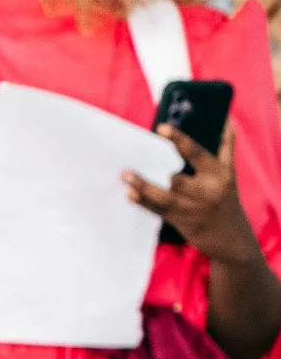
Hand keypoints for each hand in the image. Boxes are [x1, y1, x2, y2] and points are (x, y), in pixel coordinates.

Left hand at [126, 123, 260, 266]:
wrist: (233, 240)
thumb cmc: (226, 199)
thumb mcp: (230, 173)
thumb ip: (227, 146)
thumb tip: (226, 119)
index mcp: (219, 173)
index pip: (196, 153)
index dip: (179, 140)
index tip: (162, 128)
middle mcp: (207, 191)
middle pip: (177, 179)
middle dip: (156, 170)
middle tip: (132, 157)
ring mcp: (193, 209)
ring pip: (164, 197)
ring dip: (143, 187)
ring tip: (125, 175)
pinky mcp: (182, 222)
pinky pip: (159, 210)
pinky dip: (144, 203)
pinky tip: (130, 195)